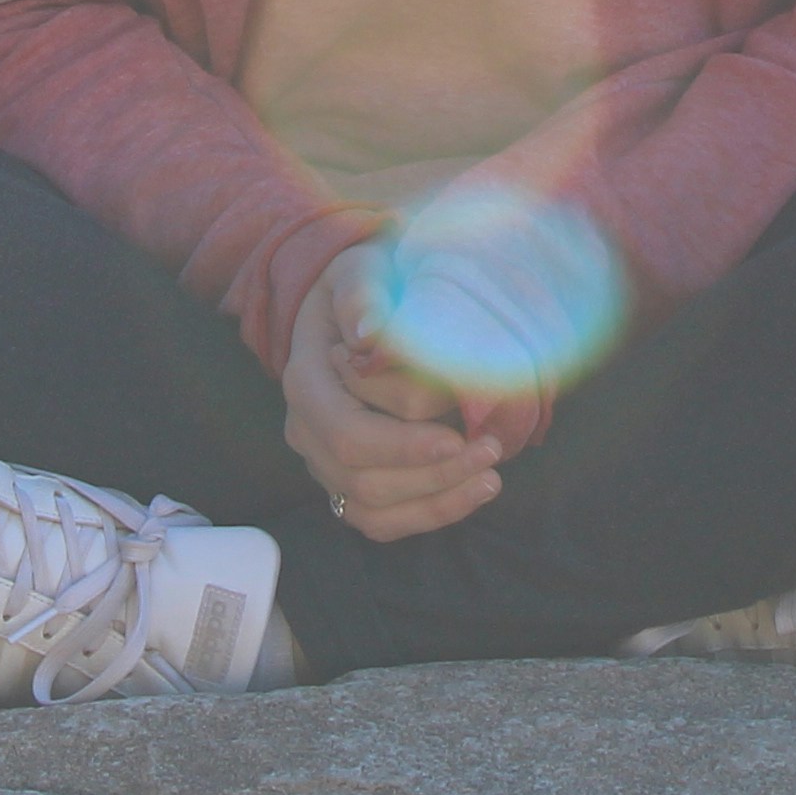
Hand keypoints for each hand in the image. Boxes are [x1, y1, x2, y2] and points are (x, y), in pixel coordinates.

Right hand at [281, 261, 515, 540]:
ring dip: (436, 500)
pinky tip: (472, 493)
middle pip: (363, 477)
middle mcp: (305, 431)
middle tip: (490, 451)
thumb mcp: (359, 272)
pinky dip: (428, 515)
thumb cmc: (363, 289)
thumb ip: (361, 295)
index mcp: (304, 382)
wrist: (355, 311)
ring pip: (373, 509)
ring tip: (491, 477)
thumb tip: (369, 334)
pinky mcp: (347, 483)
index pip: (347, 433)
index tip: (457, 437)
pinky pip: (381, 522)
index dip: (402, 446)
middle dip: (432, 474)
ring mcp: (323, 463)